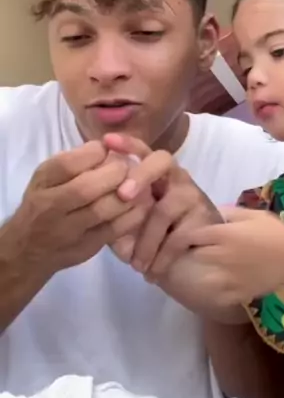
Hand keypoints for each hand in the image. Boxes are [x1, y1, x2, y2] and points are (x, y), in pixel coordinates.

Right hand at [8, 142, 153, 278]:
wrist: (29, 249)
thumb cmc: (42, 204)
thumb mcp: (46, 178)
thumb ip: (71, 162)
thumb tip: (104, 148)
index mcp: (42, 185)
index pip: (66, 165)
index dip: (93, 153)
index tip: (107, 149)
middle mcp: (52, 208)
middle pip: (85, 189)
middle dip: (114, 173)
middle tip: (128, 166)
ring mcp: (70, 231)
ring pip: (104, 210)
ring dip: (128, 193)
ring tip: (138, 182)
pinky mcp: (89, 247)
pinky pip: (116, 229)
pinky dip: (133, 213)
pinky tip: (141, 203)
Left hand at [104, 135, 221, 295]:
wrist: (189, 273)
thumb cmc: (153, 246)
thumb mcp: (126, 229)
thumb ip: (111, 212)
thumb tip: (90, 202)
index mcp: (155, 178)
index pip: (143, 152)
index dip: (127, 144)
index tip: (107, 142)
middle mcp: (176, 180)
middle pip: (162, 160)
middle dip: (141, 174)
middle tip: (123, 195)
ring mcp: (194, 198)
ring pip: (165, 207)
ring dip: (147, 239)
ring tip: (136, 264)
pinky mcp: (205, 222)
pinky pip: (178, 235)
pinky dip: (161, 256)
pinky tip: (153, 271)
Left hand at [187, 206, 283, 305]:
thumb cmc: (275, 231)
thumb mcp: (252, 214)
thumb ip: (230, 212)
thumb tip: (214, 213)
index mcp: (223, 234)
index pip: (192, 236)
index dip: (185, 237)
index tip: (187, 239)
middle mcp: (221, 255)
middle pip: (196, 256)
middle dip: (195, 254)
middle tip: (198, 253)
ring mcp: (228, 276)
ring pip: (203, 278)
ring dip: (203, 274)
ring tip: (206, 273)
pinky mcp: (238, 291)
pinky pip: (219, 295)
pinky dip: (217, 292)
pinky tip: (220, 288)